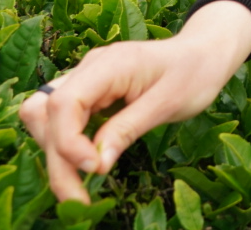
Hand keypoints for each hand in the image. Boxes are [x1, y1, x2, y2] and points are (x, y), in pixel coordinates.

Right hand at [19, 11, 250, 202]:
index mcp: (109, 64)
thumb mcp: (168, 104)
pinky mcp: (89, 93)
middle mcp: (89, 68)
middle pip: (45, 113)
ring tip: (80, 188)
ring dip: (56, 154)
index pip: (64, 102)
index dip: (68, 141)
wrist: (205, 52)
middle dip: (56, 158)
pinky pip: (61, 120)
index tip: (93, 169)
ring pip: (44, 117)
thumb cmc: (194, 73)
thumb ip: (128, 129)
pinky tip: (87, 166)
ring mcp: (86, 79)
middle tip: (78, 199)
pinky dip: (67, 146)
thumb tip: (95, 166)